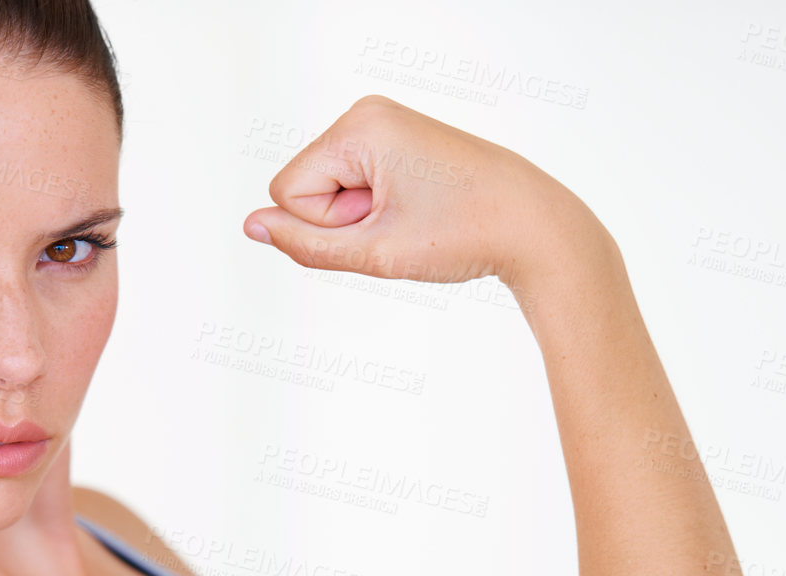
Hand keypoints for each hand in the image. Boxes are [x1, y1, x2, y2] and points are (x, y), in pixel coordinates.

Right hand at [241, 93, 579, 288]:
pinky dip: (379, 208)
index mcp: (360, 125)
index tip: (381, 228)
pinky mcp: (398, 139)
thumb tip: (251, 228)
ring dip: (364, 218)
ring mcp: (385, 123)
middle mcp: (368, 112)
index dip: (326, 227)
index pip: (288, 191)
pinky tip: (420, 211)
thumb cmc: (466, 234)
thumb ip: (305, 245)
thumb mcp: (376, 253)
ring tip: (417, 219)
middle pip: (306, 187)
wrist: (534, 226)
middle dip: (345, 221)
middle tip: (404, 227)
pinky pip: (356, 184)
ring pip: (330, 189)